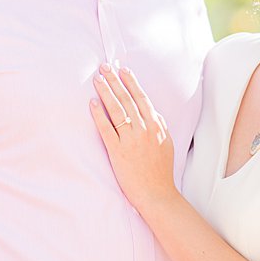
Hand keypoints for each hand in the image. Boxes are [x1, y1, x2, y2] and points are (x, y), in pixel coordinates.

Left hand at [90, 63, 177, 216]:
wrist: (156, 194)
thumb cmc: (161, 171)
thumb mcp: (166, 143)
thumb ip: (159, 126)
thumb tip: (152, 111)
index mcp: (157, 126)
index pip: (142, 98)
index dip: (131, 82)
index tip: (123, 70)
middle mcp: (144, 129)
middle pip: (128, 99)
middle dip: (115, 81)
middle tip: (105, 67)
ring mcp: (131, 140)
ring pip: (117, 110)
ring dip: (106, 92)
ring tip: (98, 79)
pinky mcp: (118, 151)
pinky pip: (106, 129)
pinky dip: (99, 115)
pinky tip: (92, 103)